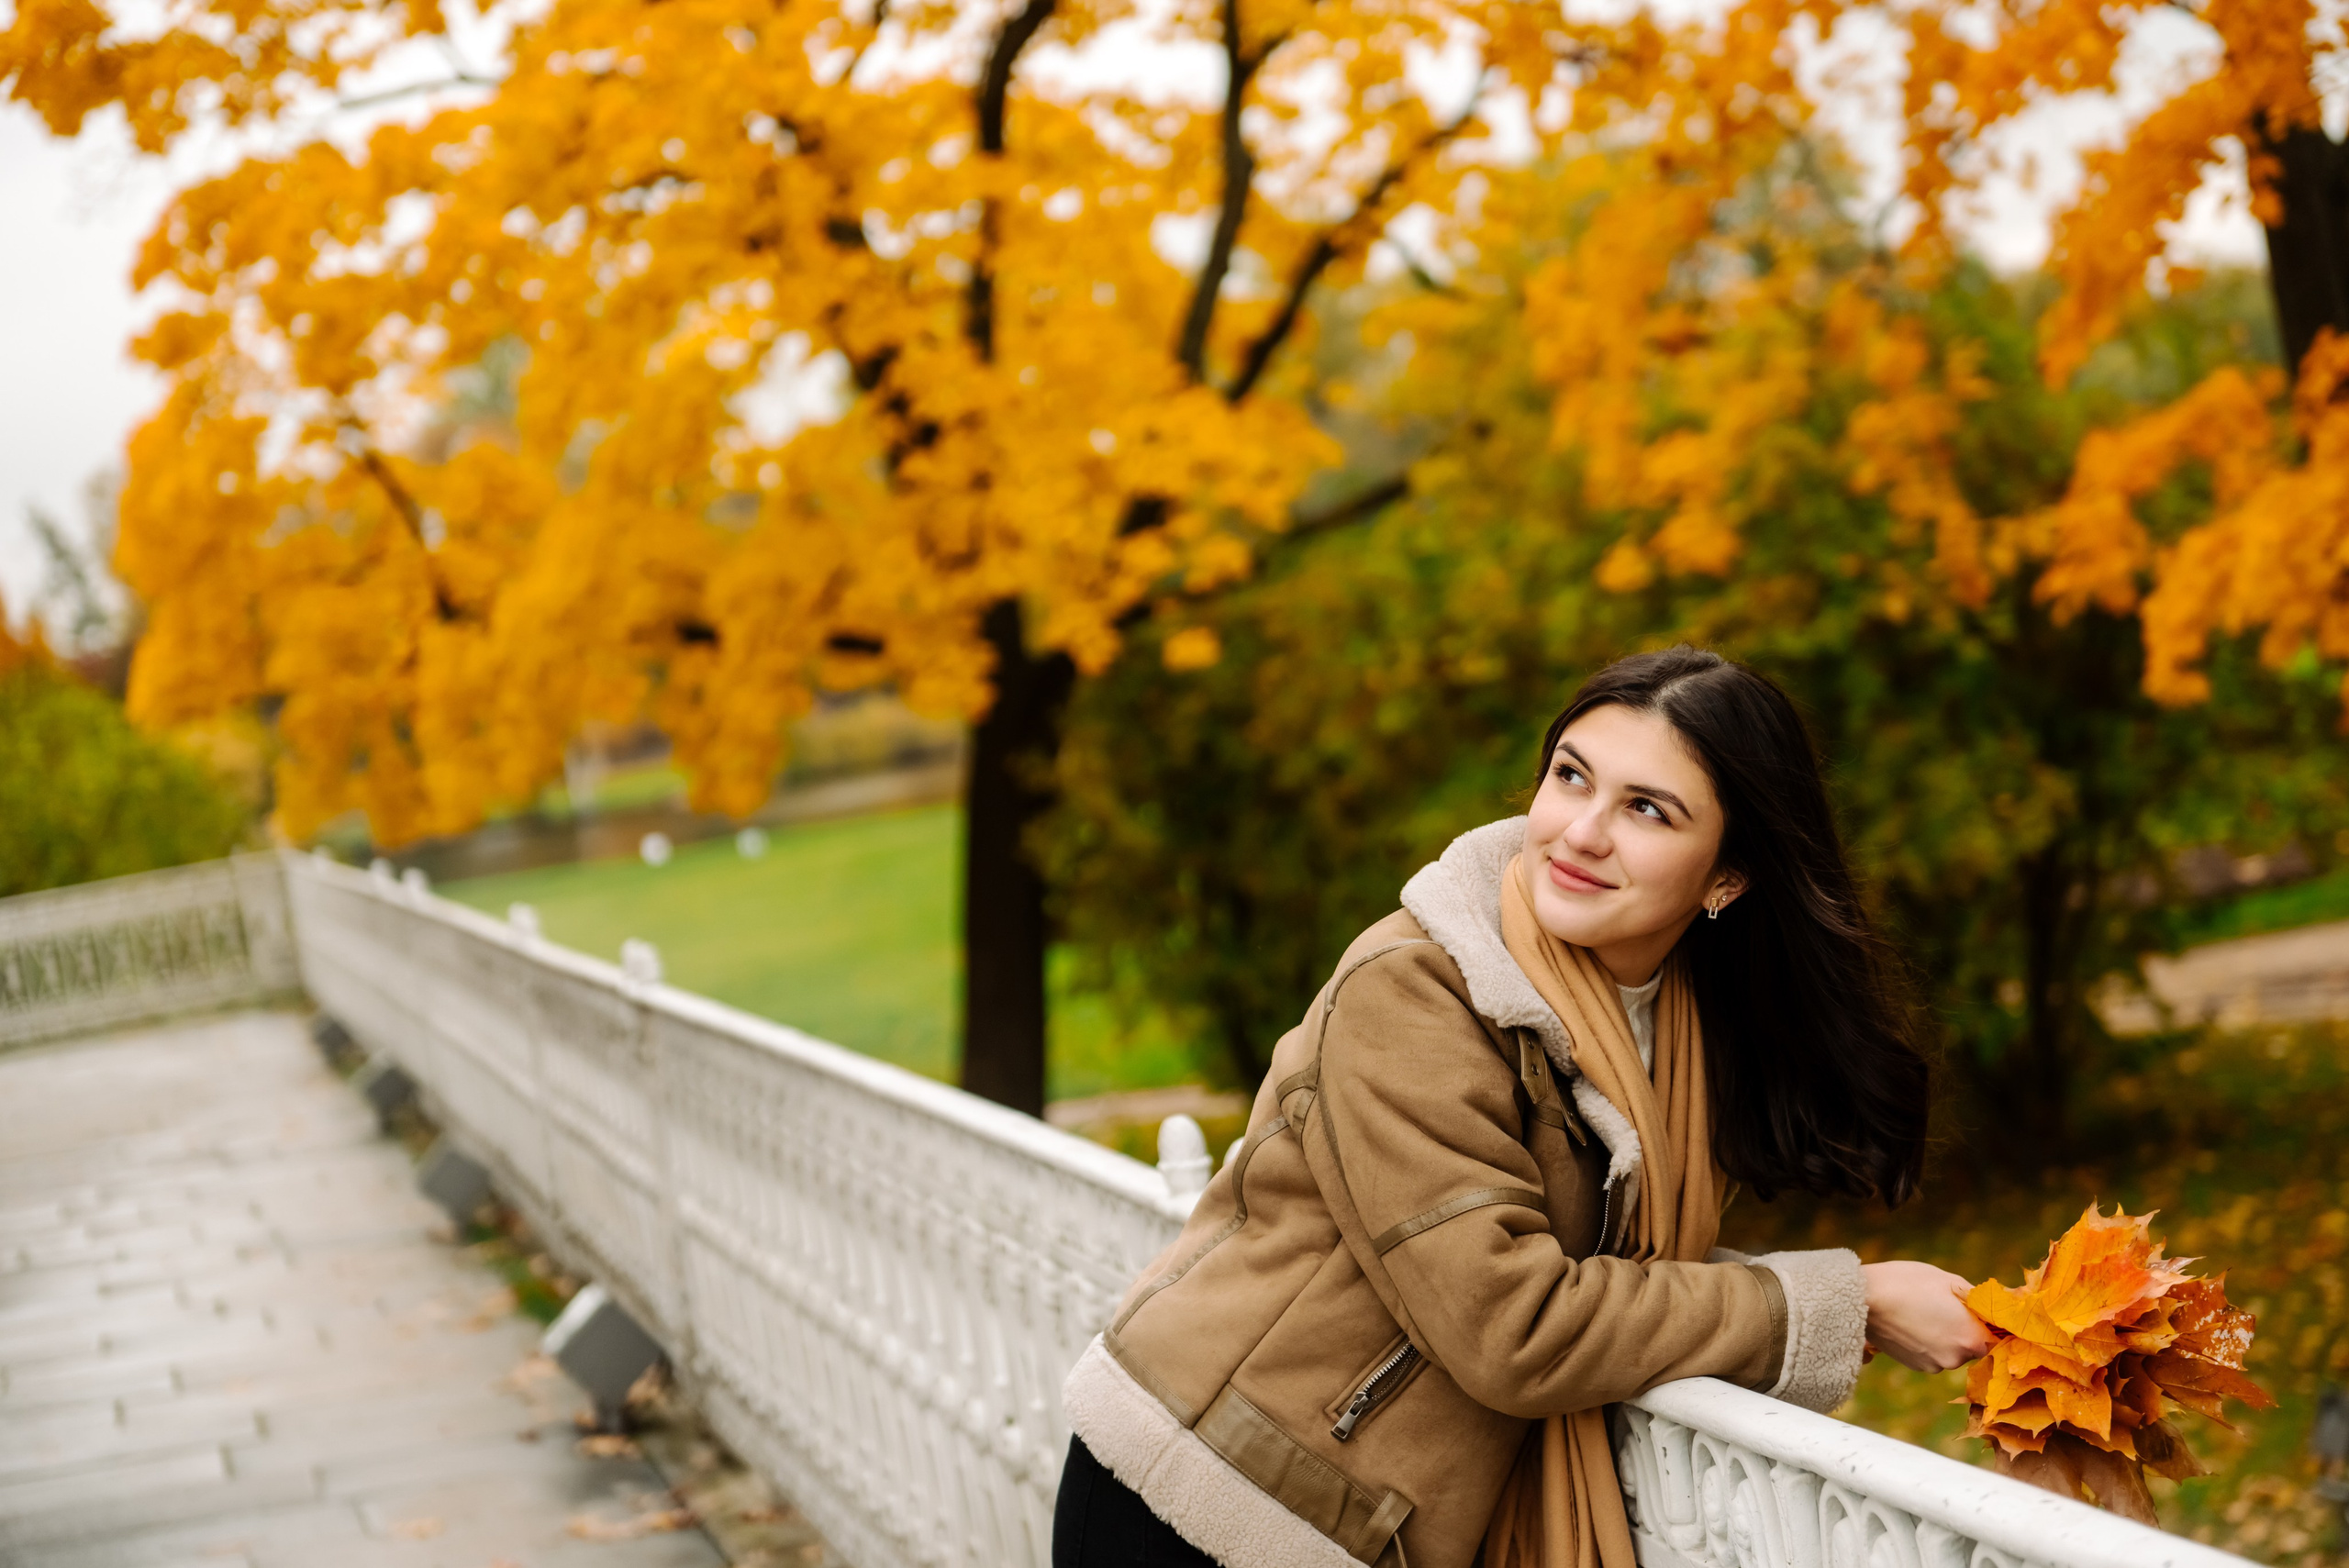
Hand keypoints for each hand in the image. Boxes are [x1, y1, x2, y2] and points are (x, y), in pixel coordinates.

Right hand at [1860, 1261, 1992, 1372]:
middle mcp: (1956, 1358)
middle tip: (1946, 1305)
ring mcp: (1935, 1365)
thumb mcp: (1949, 1280)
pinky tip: (1912, 1322)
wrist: (1862, 1299)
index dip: (1990, 1323)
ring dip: (1946, 1335)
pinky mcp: (1916, 1366)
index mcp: (1971, 1337)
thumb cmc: (1907, 1282)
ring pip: (1952, 1350)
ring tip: (1923, 1312)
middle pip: (1973, 1345)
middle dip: (1965, 1328)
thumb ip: (1980, 1298)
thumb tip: (2008, 1301)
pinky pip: (1933, 1354)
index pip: (1997, 1338)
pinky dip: (1928, 1342)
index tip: (1980, 1311)